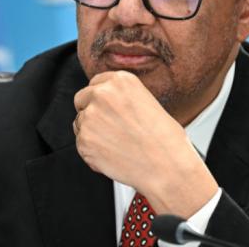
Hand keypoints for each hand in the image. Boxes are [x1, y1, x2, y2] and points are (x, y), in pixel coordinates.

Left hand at [73, 70, 217, 217]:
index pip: (95, 83)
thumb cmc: (165, 140)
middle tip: (110, 129)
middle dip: (90, 112)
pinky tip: (114, 155)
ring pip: (80, 123)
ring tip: (118, 144)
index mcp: (120, 80)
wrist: (168, 167)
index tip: (106, 109)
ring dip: (92, 133)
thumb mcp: (147, 102)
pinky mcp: (84, 140)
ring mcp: (90, 116)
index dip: (100, 98)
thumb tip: (106, 103)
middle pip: (82, 99)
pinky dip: (92, 151)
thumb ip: (121, 98)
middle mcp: (101, 94)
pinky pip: (81, 144)